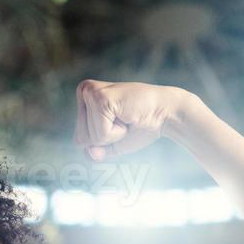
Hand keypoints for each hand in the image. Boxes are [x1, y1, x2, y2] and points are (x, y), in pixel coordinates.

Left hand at [74, 80, 198, 160]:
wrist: (165, 115)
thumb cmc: (140, 126)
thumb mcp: (112, 143)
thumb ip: (96, 151)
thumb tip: (89, 153)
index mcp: (84, 98)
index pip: (79, 140)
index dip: (102, 141)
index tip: (119, 123)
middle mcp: (84, 91)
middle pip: (81, 139)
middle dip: (106, 138)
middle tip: (124, 120)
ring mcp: (90, 93)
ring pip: (90, 138)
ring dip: (113, 134)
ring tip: (126, 117)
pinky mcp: (100, 99)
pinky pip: (101, 134)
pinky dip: (117, 133)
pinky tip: (127, 116)